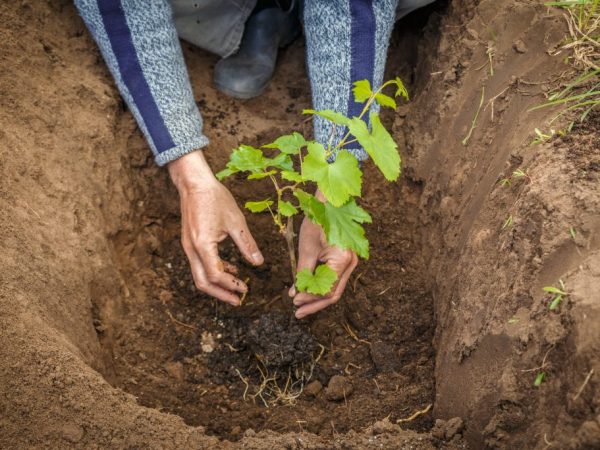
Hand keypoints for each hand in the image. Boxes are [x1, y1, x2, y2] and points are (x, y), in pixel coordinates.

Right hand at [168, 151, 263, 305]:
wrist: (194, 183)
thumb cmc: (215, 198)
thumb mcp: (236, 221)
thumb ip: (247, 245)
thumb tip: (259, 263)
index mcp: (203, 245)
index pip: (216, 275)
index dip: (231, 285)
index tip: (246, 289)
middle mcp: (191, 249)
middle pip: (203, 282)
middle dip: (220, 294)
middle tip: (237, 301)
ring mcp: (188, 247)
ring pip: (199, 275)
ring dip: (216, 285)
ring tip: (235, 289)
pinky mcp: (189, 242)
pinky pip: (199, 264)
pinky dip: (213, 271)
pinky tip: (230, 269)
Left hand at [289, 191, 357, 318]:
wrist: (328, 202)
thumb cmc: (317, 221)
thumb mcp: (306, 249)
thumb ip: (302, 273)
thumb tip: (296, 294)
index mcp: (343, 260)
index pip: (327, 291)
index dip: (310, 299)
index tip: (294, 302)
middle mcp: (351, 263)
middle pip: (334, 293)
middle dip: (314, 304)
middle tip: (297, 312)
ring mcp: (350, 262)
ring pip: (334, 288)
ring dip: (317, 297)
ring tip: (300, 304)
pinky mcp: (345, 259)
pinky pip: (334, 278)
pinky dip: (321, 286)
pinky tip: (308, 290)